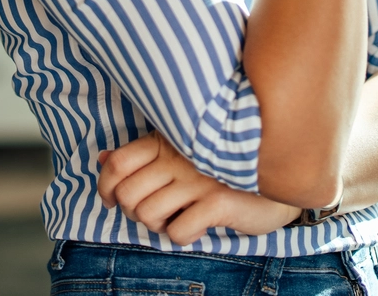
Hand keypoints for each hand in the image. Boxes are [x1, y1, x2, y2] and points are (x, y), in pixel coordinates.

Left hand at [96, 133, 302, 241]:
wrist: (274, 181)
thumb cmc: (220, 170)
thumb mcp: (179, 155)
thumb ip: (142, 156)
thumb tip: (103, 158)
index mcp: (166, 140)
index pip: (118, 162)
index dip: (106, 187)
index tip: (113, 201)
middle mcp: (179, 156)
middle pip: (128, 194)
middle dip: (134, 213)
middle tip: (155, 214)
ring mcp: (198, 178)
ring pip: (148, 215)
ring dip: (159, 226)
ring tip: (179, 217)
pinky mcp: (217, 200)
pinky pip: (177, 232)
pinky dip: (183, 236)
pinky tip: (199, 225)